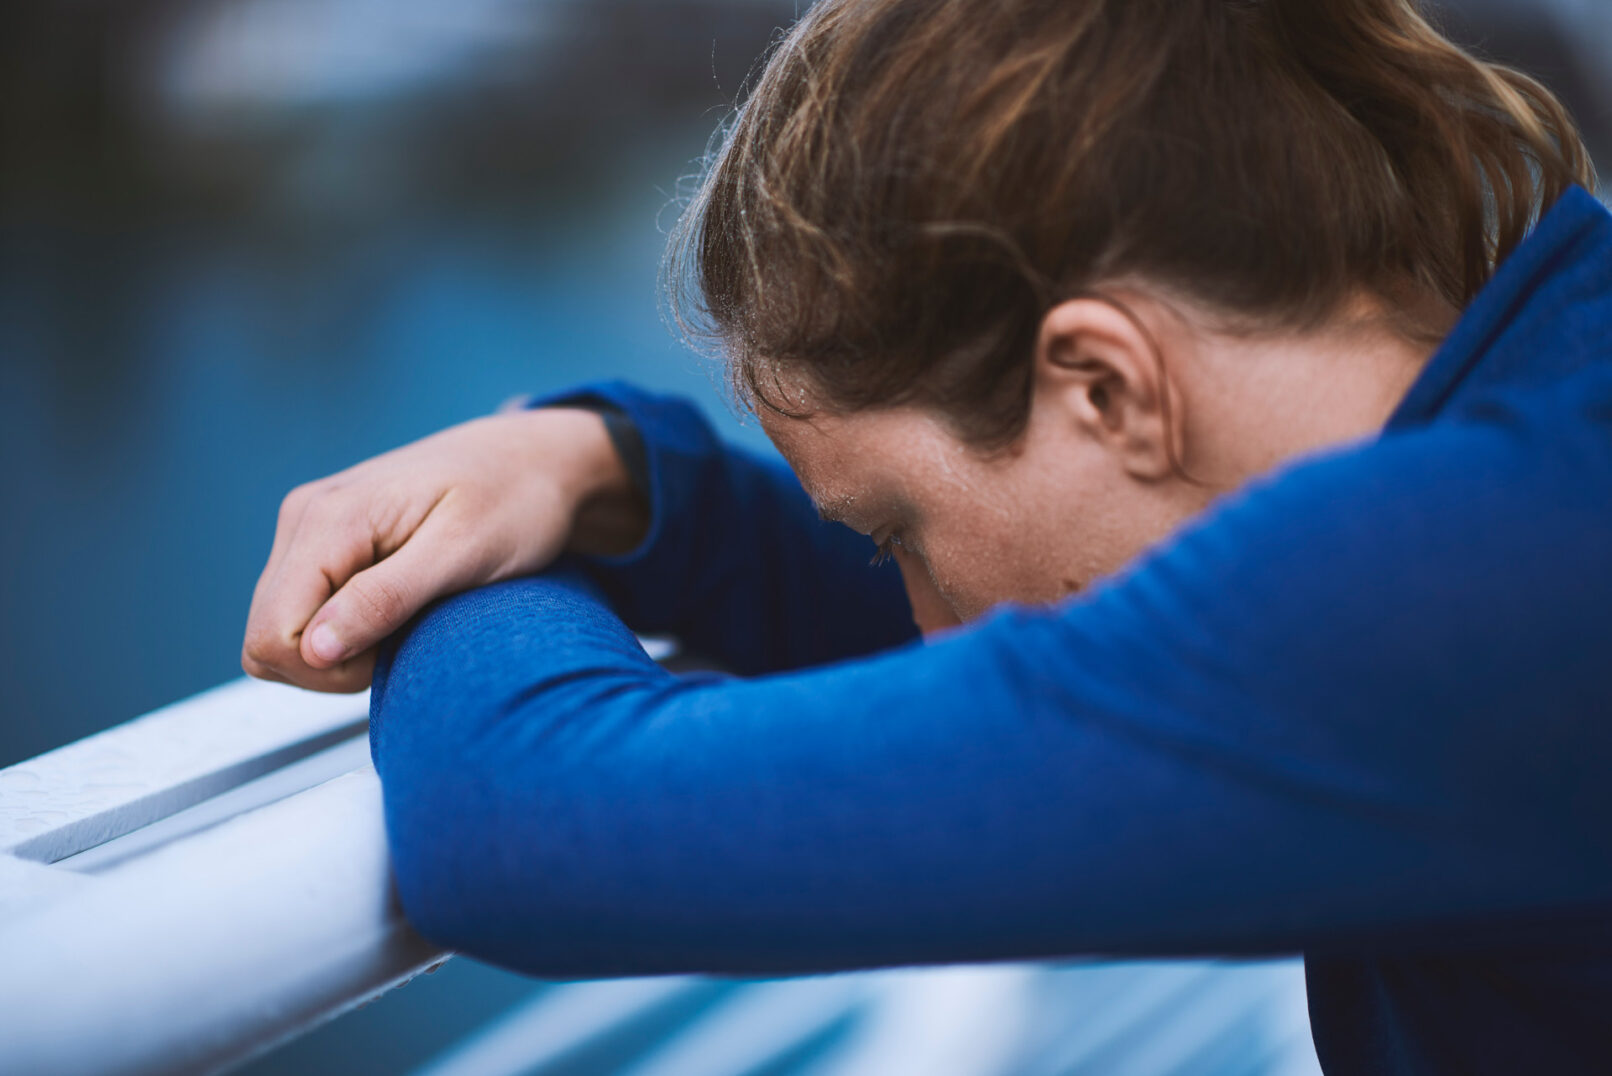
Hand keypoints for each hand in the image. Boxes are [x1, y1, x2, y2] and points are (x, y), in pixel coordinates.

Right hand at [242, 406, 646, 692]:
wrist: (533, 460)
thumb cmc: (514, 500)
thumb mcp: (462, 554)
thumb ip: (386, 598)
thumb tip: (315, 649)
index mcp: (331, 518)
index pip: (273, 636)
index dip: (332, 669)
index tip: (397, 648)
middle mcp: (305, 517)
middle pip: (268, 639)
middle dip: (335, 664)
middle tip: (410, 634)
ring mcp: (310, 527)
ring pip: (284, 631)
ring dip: (343, 648)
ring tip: (410, 616)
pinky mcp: (326, 541)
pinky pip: (306, 611)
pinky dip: (349, 628)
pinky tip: (400, 607)